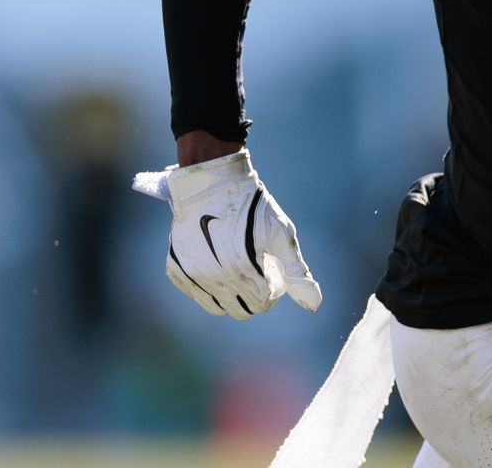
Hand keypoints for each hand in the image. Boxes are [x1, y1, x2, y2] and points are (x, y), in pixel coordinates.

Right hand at [132, 149, 321, 319]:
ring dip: (233, 295)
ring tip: (240, 270)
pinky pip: (196, 294)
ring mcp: (192, 273)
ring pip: (218, 307)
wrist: (212, 181)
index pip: (262, 303)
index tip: (273, 271)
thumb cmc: (252, 205)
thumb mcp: (280, 232)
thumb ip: (296, 271)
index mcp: (242, 268)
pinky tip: (218, 265)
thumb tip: (314, 304)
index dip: (274, 290)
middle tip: (258, 272)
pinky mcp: (176, 268)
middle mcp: (214, 275)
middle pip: (241, 310)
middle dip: (255, 296)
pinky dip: (209, 287)